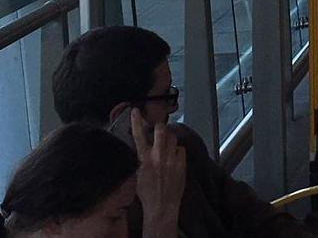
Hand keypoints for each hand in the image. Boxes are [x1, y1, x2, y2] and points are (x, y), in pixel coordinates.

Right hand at [132, 109, 186, 237]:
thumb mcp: (137, 174)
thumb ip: (140, 158)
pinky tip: (175, 158)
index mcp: (144, 159)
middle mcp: (158, 156)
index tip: (136, 111)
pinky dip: (178, 151)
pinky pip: (181, 149)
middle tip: (159, 129)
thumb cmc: (148, 194)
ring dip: (170, 139)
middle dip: (160, 127)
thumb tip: (141, 147)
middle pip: (161, 130)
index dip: (136, 121)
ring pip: (173, 138)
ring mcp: (171, 159)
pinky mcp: (181, 164)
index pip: (138, 135)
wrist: (161, 207)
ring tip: (167, 147)